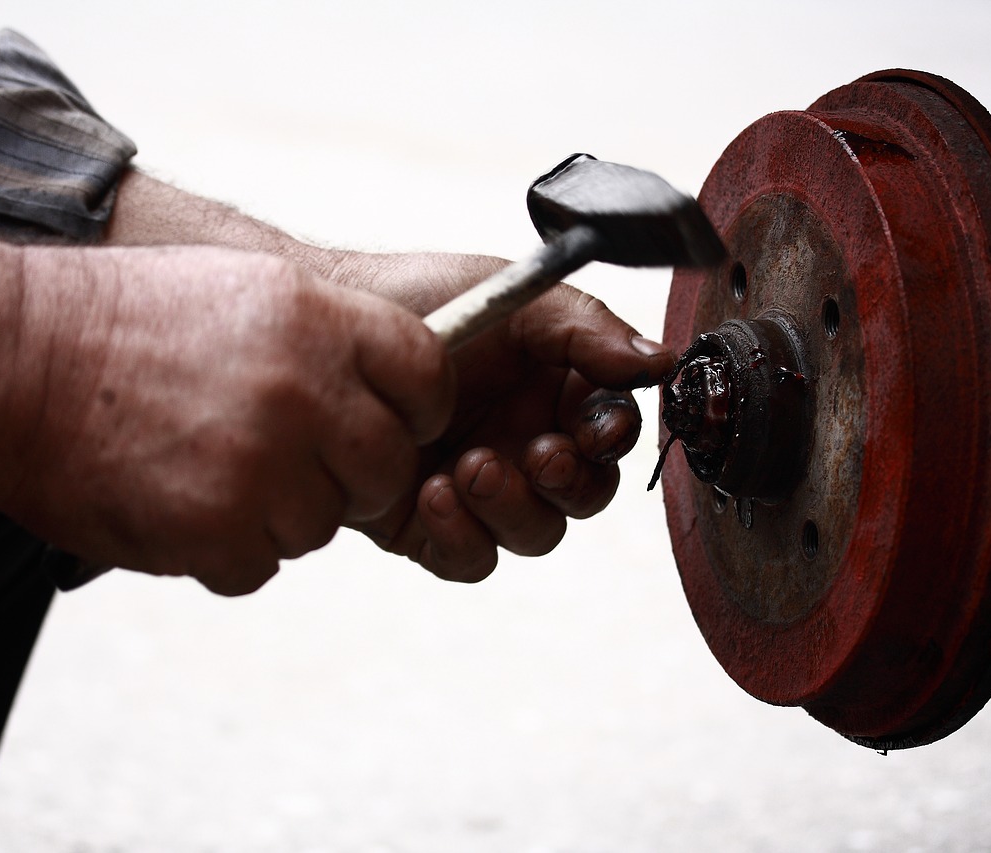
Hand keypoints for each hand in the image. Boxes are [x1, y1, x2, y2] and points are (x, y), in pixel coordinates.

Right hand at [8, 245, 454, 594]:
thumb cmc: (123, 321)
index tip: (393, 420)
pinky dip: (226, 550)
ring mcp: (263, 466)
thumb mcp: (244, 288)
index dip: (418, 406)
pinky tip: (179, 500)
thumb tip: (390, 386)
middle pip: (389, 465)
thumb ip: (329, 335)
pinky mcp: (218, 531)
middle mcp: (303, 392)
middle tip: (294, 460)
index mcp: (318, 320)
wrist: (12, 364)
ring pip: (324, 524)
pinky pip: (263, 565)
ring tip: (209, 467)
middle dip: (352, 473)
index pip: (428, 375)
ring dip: (279, 512)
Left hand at [330, 252, 674, 581]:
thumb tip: (660, 360)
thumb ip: (587, 329)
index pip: (610, 434)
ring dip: (512, 508)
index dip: (611, 440)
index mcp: (556, 391)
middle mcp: (524, 443)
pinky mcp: (430, 525)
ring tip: (467, 468)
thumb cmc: (423, 301)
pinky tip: (434, 496)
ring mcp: (480, 488)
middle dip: (567, 482)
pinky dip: (463, 537)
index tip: (593, 431)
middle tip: (536, 456)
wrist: (330, 330)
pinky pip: (470, 558)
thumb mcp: (512, 299)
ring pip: (533, 534)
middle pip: (582, 495)